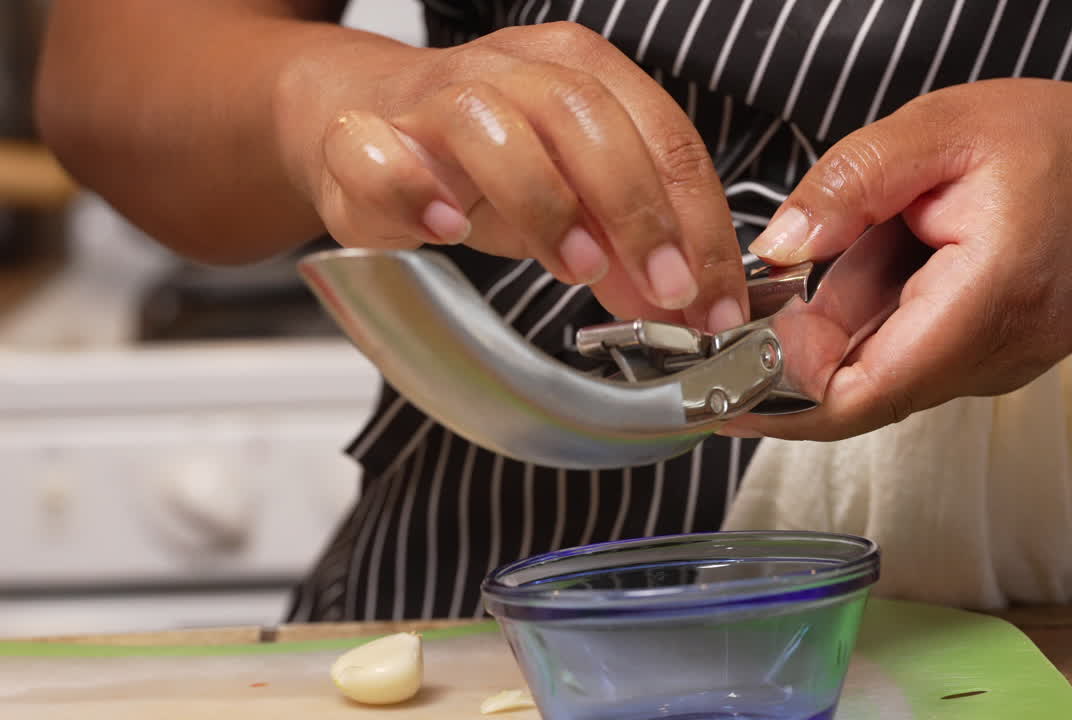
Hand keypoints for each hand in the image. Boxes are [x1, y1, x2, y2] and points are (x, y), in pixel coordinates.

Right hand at [274, 22, 745, 331]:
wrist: (364, 125)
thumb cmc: (480, 162)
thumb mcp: (575, 205)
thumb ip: (628, 247)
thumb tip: (685, 303)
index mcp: (579, 72)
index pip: (661, 134)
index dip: (698, 221)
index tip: (713, 299)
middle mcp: (509, 69)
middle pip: (584, 114)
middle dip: (637, 209)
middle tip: (665, 288)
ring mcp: (431, 96)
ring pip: (489, 122)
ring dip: (544, 199)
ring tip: (578, 267)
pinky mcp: (358, 134)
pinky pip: (374, 148)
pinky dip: (410, 186)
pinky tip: (444, 228)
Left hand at [724, 78, 1071, 440]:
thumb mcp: (952, 129)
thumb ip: (855, 181)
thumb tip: (777, 245)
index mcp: (983, 305)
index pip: (860, 394)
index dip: (775, 399)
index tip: (713, 379)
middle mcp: (984, 359)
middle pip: (852, 388)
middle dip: (787, 348)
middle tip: (747, 289)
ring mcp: (983, 369)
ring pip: (872, 371)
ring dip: (830, 323)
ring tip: (848, 243)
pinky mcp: (979, 361)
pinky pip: (900, 354)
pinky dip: (864, 317)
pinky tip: (875, 255)